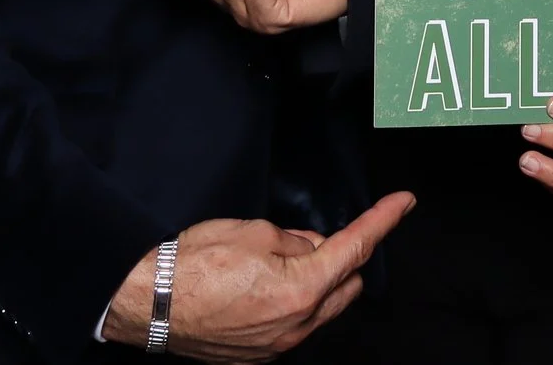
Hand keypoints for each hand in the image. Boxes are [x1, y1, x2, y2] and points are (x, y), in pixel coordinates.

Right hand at [103, 193, 415, 361]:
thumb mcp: (255, 231)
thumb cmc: (195, 263)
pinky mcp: (258, 356)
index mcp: (303, 288)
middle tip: (307, 239)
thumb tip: (312, 248)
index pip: (356, 247)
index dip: (383, 220)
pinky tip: (258, 289)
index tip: (403, 203)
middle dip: (342, 257)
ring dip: (316, 282)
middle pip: (346, 285)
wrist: (148, 303)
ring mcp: (278, 346)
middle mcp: (298, 325)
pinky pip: (293, 325)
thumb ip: (296, 240)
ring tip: (273, 263)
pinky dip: (290, 303)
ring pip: (321, 308)